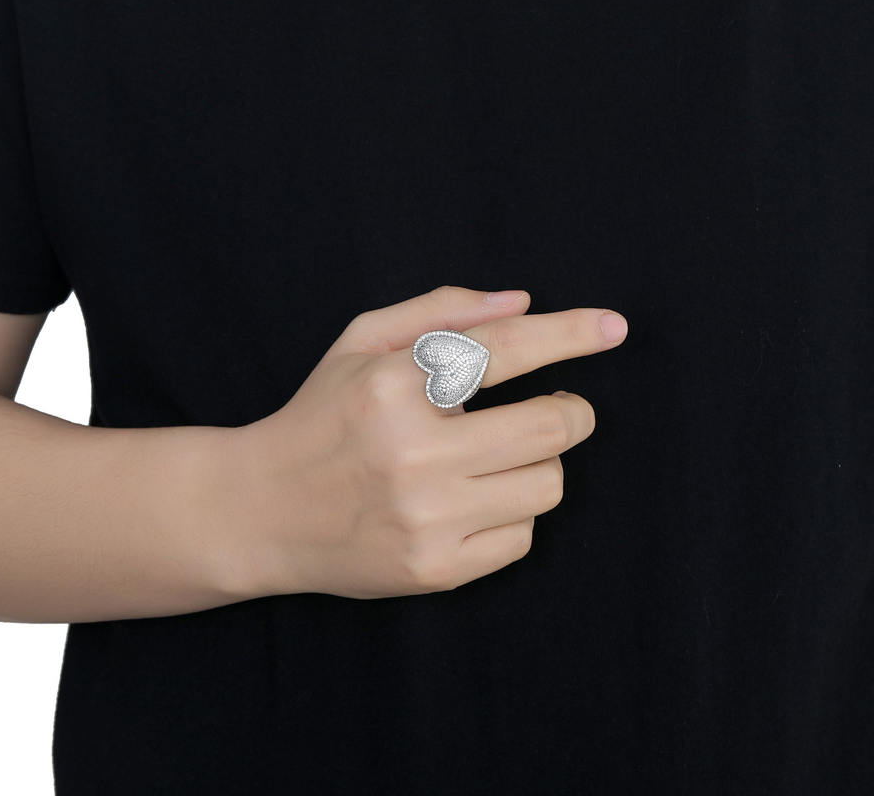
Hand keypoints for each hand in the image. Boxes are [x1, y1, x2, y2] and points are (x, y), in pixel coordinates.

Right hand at [219, 285, 627, 600]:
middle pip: (550, 426)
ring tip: (502, 457)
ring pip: (547, 484)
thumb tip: (523, 301)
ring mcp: (426, 520)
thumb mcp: (361, 342)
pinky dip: (515, 512)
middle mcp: (414, 454)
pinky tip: (479, 500)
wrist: (260, 511)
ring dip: (541, 462)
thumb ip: (440, 311)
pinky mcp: (435, 571)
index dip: (570, 333)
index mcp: (393, 386)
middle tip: (557, 407)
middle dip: (571, 411)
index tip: (613, 328)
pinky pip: (523, 537)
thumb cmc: (321, 415)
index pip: (507, 349)